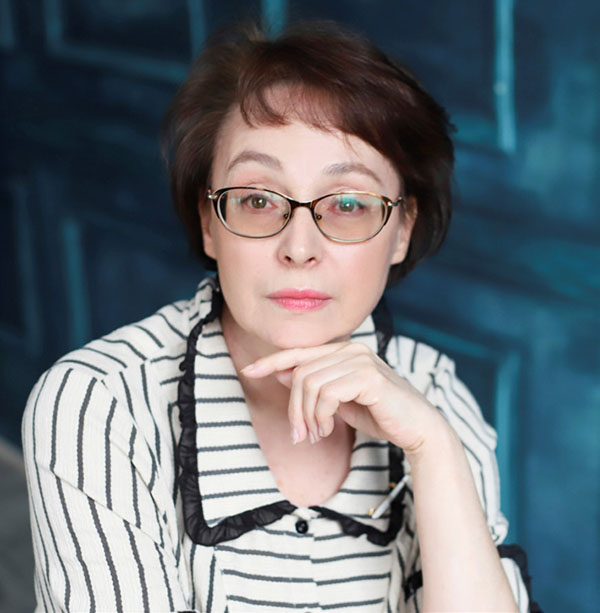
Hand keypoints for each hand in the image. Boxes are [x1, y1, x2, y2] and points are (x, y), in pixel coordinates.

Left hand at [241, 341, 446, 452]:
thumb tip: (280, 373)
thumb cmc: (379, 414)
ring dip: (307, 416)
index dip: (271, 361)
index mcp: (344, 351)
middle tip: (301, 435)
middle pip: (300, 372)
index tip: (249, 371)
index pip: (300, 352)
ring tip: (316, 435)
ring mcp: (361, 360)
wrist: (417, 429)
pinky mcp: (369, 377)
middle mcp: (351, 349)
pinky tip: (329, 430)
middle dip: (294, 408)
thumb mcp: (338, 401)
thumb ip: (313, 386)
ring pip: (309, 383)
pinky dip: (321, 416)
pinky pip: (327, 394)